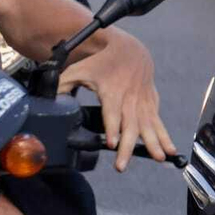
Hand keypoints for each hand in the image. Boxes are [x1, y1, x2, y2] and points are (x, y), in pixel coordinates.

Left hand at [58, 27, 174, 171]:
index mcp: (112, 90)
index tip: (112, 144)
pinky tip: (169, 150)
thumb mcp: (78, 70)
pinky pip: (158, 121)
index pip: (112, 112)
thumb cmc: (101, 62)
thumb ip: (61, 86)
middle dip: (127, 146)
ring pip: (148, 124)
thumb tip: (45, 103)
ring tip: (159, 158)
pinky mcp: (151, 102)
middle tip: (121, 165)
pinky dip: (164, 135)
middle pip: (130, 124)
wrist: (129, 49)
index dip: (113, 128)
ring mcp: (143, 100)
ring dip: (154, 142)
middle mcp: (131, 97)